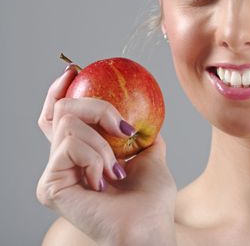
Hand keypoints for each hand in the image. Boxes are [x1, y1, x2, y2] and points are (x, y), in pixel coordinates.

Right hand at [36, 65, 177, 244]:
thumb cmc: (151, 201)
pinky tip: (106, 178)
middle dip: (97, 107)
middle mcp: (63, 162)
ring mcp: (55, 172)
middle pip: (60, 110)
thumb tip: (147, 121)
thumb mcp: (151, 157)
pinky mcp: (50, 184)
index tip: (74, 70)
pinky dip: (96, 155)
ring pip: (67, 122)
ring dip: (103, 140)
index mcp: (82, 155)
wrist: (148, 226)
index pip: (59, 116)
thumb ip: (142, 138)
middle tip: (122, 127)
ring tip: (117, 168)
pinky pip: (69, 145)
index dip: (59, 91)